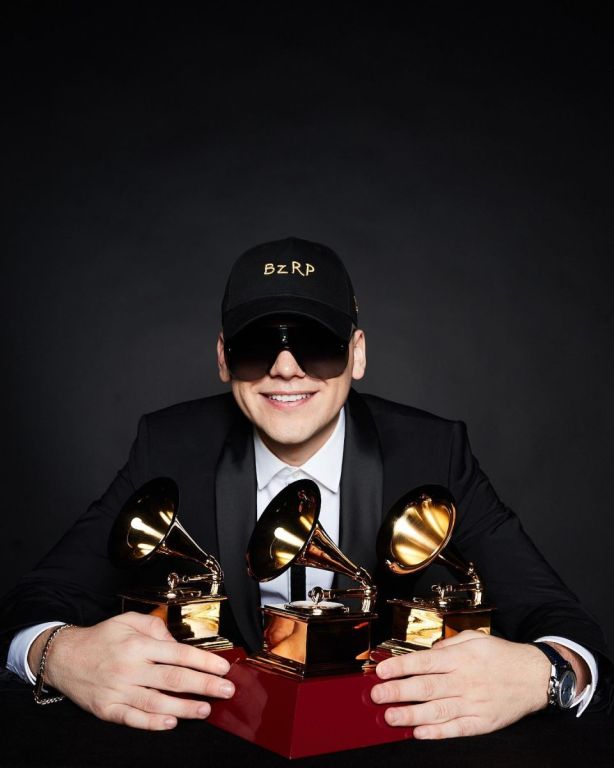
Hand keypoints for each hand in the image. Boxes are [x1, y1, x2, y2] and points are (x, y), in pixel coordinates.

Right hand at [34, 612, 234, 729]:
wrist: (64, 657)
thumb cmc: (101, 638)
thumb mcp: (129, 621)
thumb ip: (156, 627)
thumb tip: (177, 643)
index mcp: (138, 645)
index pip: (179, 654)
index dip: (204, 662)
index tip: (223, 668)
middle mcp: (130, 668)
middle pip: (174, 679)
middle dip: (204, 685)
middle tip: (226, 690)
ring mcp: (119, 691)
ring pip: (157, 702)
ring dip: (185, 708)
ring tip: (206, 710)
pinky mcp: (108, 709)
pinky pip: (134, 719)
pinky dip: (153, 722)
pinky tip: (172, 722)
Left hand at [371, 630, 551, 738]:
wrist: (534, 676)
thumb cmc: (502, 656)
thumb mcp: (474, 639)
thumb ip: (448, 646)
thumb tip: (425, 653)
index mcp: (460, 659)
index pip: (424, 662)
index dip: (401, 667)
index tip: (382, 670)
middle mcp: (464, 681)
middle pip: (426, 687)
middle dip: (398, 691)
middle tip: (377, 695)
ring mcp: (473, 703)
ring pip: (437, 711)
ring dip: (411, 715)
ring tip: (391, 717)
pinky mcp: (482, 722)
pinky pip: (456, 729)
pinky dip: (437, 732)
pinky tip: (419, 733)